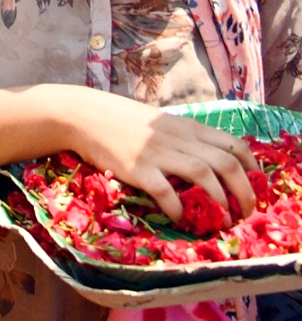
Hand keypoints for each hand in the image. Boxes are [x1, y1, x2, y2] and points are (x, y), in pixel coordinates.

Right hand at [63, 89, 257, 224]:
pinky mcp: (137, 168)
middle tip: (244, 213)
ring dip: (219, 203)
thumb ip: (182, 137)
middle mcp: (177, 138)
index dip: (251, 167)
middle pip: (226, 164)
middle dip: (243, 192)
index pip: (233, 144)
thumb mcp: (157, 122)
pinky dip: (178, 208)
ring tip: (221, 221)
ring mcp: (157, 153)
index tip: (254, 185)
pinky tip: (180, 218)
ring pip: (204, 176)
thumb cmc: (118, 119)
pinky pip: (166, 192)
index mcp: (185, 126)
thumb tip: (205, 158)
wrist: (81, 115)